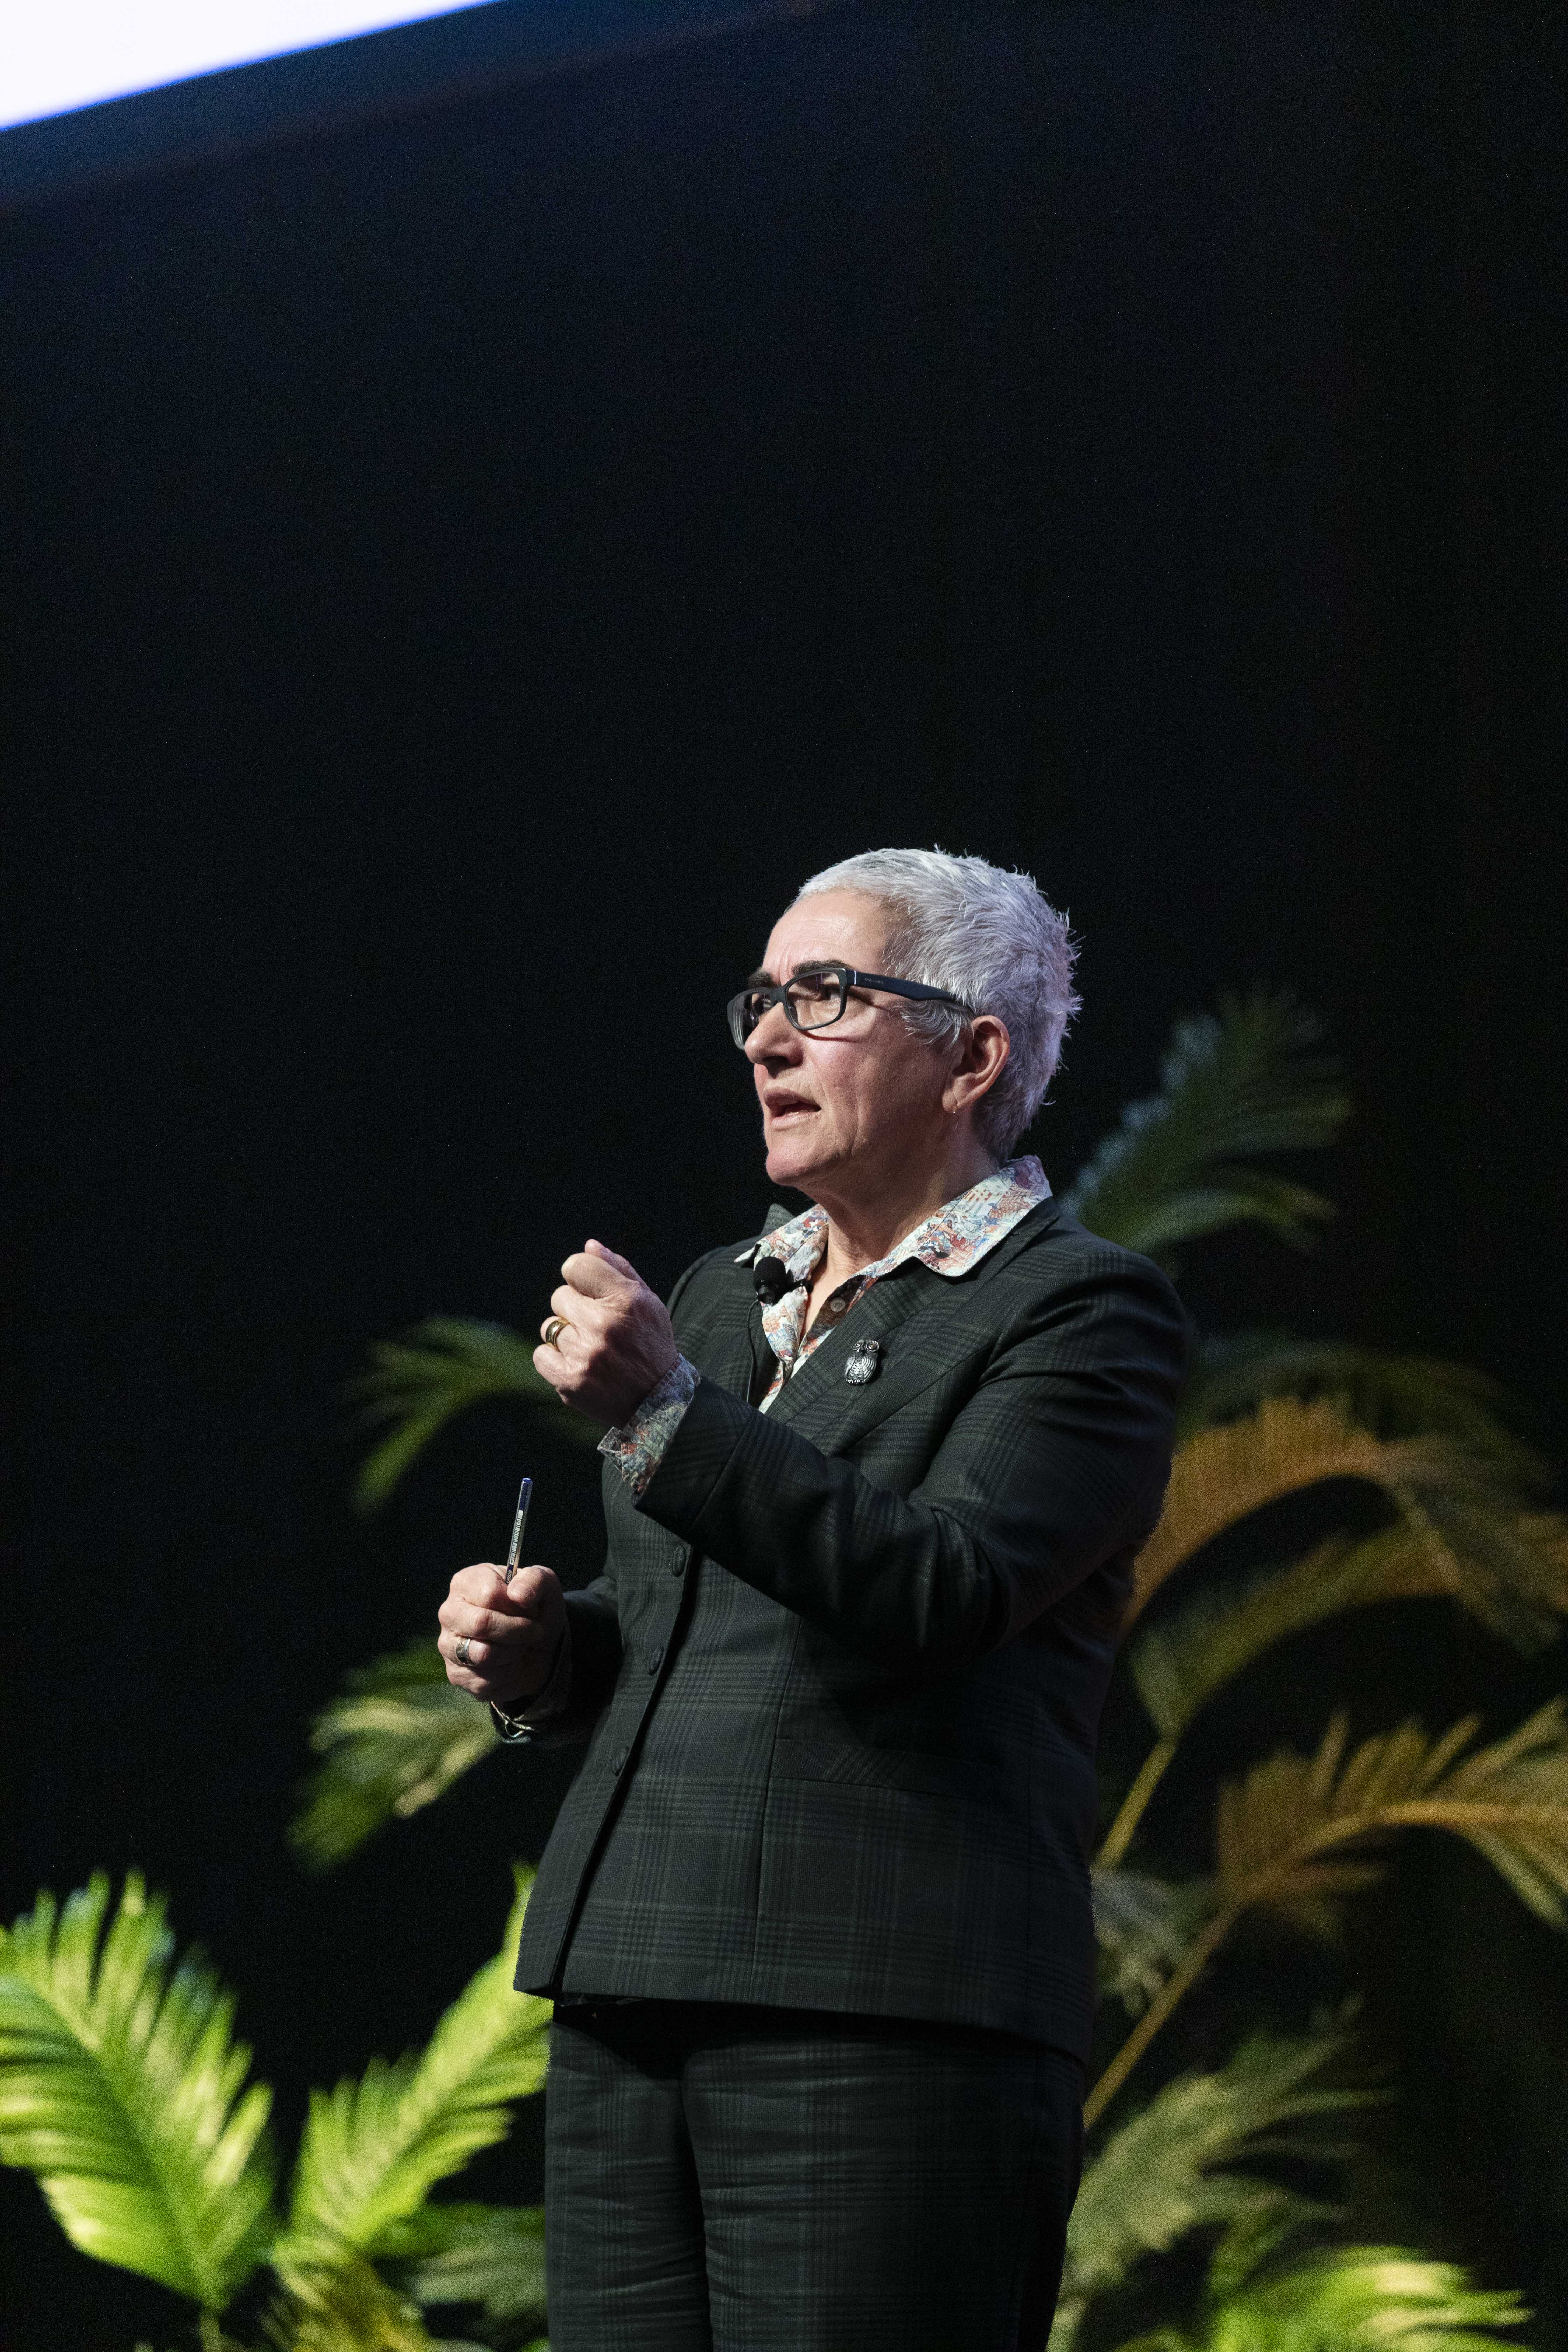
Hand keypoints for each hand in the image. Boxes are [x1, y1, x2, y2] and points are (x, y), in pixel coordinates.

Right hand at [439, 1561, 566, 1707]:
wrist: (540, 1648)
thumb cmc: (535, 1609)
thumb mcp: (545, 1585)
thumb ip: (534, 1580)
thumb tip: (517, 1595)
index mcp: (466, 1582)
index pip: (489, 1594)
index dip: (517, 1606)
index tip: (531, 1609)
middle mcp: (450, 1612)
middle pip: (481, 1623)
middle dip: (517, 1630)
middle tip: (532, 1630)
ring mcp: (448, 1645)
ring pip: (483, 1654)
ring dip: (513, 1651)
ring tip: (519, 1645)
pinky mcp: (456, 1674)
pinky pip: (484, 1679)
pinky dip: (506, 1673)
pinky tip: (508, 1662)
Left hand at [534, 1239, 678, 1424]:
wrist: (659, 1401)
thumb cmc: (652, 1344)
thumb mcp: (647, 1302)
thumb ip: (618, 1270)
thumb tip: (589, 1245)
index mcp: (626, 1300)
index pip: (575, 1265)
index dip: (579, 1276)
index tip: (588, 1289)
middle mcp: (604, 1325)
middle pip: (560, 1296)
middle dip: (575, 1308)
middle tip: (597, 1326)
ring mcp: (585, 1354)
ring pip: (549, 1326)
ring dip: (565, 1335)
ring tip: (589, 1347)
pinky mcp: (570, 1381)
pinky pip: (540, 1355)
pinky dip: (554, 1358)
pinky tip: (577, 1363)